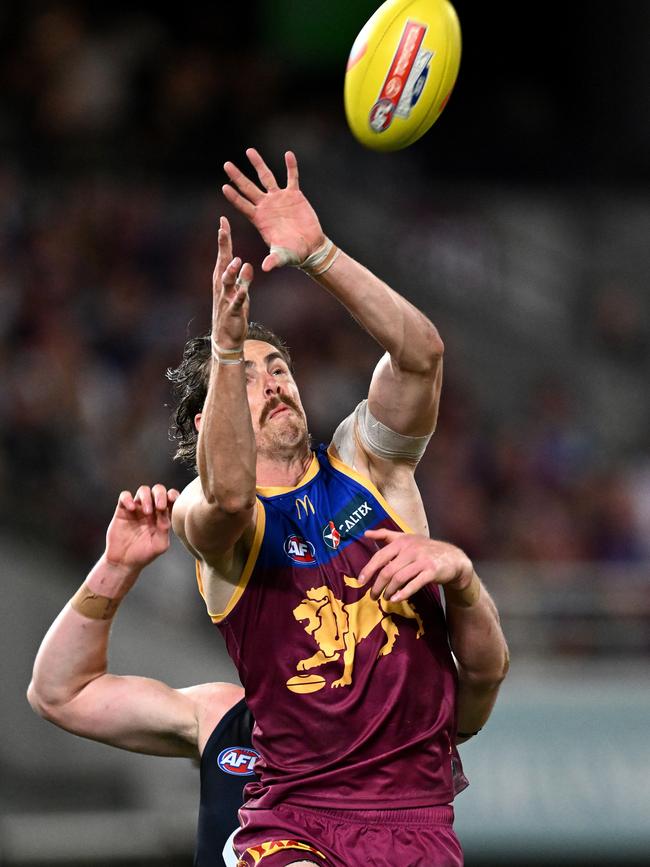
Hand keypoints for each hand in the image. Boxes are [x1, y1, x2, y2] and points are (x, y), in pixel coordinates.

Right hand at [104, 485, 179, 573]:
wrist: (123, 562)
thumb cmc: (144, 554)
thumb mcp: (159, 545)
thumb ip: (164, 529)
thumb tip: (166, 513)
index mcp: (163, 516)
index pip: (171, 498)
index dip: (173, 495)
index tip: (173, 500)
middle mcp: (151, 509)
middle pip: (158, 490)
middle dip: (161, 494)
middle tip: (160, 507)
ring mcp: (137, 508)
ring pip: (143, 490)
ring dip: (147, 497)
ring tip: (146, 511)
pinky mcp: (123, 510)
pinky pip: (124, 496)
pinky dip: (128, 498)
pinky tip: (131, 509)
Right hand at [212, 216, 252, 348]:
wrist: (227, 337)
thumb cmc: (234, 311)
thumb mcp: (240, 293)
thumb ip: (244, 279)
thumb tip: (248, 265)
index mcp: (223, 278)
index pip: (223, 254)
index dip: (224, 238)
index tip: (223, 221)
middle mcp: (221, 286)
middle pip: (222, 262)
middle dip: (223, 246)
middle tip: (222, 230)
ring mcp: (225, 298)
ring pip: (226, 281)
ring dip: (231, 270)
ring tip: (237, 260)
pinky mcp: (232, 311)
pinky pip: (237, 301)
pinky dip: (240, 294)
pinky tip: (244, 290)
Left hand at [222, 148, 324, 271]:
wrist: (310, 248)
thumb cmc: (293, 254)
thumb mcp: (282, 257)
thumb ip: (274, 259)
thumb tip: (266, 268)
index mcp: (260, 219)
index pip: (243, 205)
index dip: (234, 197)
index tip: (224, 186)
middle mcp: (266, 206)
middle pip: (249, 188)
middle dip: (237, 176)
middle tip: (226, 164)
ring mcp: (279, 199)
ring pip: (266, 177)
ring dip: (258, 164)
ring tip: (249, 151)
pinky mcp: (294, 195)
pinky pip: (292, 178)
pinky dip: (291, 167)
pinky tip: (288, 154)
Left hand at [359, 529, 473, 602]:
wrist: (453, 558)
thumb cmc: (425, 549)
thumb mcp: (406, 538)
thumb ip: (386, 535)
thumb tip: (365, 533)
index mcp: (402, 541)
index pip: (380, 556)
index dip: (368, 570)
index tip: (360, 581)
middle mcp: (411, 549)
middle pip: (388, 570)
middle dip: (377, 585)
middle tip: (372, 596)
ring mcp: (422, 560)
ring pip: (399, 578)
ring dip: (389, 591)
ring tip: (385, 598)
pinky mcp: (431, 571)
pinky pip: (414, 584)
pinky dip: (404, 593)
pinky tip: (397, 599)